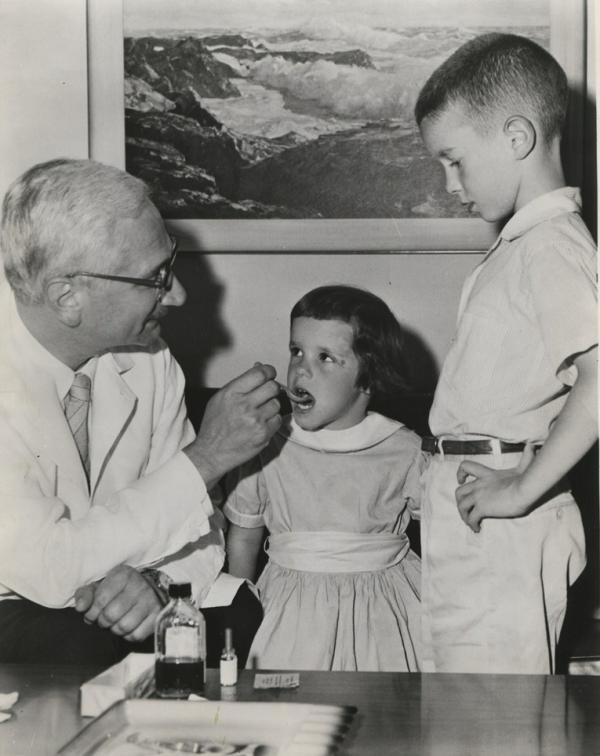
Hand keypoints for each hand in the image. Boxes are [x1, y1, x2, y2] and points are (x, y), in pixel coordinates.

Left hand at [74, 565, 161, 641]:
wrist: (147, 589)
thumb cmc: (117, 590)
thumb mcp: (99, 586)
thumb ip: (85, 594)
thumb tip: (80, 607)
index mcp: (123, 575)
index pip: (100, 600)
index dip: (91, 612)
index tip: (92, 614)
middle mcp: (139, 585)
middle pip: (111, 615)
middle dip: (103, 622)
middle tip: (103, 620)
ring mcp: (150, 600)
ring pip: (124, 627)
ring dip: (115, 629)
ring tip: (115, 623)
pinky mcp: (157, 615)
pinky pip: (137, 635)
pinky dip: (128, 636)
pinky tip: (128, 627)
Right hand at [186, 363, 281, 487]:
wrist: (211, 453)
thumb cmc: (214, 427)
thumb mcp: (220, 399)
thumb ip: (240, 383)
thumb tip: (258, 367)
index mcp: (232, 393)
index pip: (260, 373)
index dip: (269, 371)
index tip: (270, 374)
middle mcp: (244, 405)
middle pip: (273, 387)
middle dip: (272, 388)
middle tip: (267, 394)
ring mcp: (255, 420)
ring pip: (277, 404)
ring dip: (271, 407)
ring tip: (259, 413)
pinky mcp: (263, 434)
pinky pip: (278, 420)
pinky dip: (272, 421)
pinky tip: (261, 424)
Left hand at [455, 445, 535, 532]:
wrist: (525, 490)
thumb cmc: (526, 479)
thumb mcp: (524, 466)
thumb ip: (526, 457)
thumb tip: (532, 445)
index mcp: (487, 474)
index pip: (466, 466)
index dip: (460, 473)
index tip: (461, 480)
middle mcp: (479, 485)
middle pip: (459, 492)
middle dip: (460, 501)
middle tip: (466, 509)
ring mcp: (479, 496)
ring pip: (461, 506)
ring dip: (464, 515)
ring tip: (470, 522)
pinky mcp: (482, 508)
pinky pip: (471, 518)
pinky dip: (472, 524)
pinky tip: (477, 528)